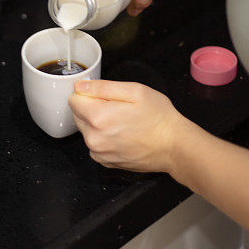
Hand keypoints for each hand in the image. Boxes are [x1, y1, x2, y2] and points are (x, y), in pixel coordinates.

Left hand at [69, 79, 187, 172]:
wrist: (174, 146)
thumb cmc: (158, 118)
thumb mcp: (134, 91)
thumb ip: (102, 87)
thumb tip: (80, 87)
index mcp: (98, 117)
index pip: (74, 99)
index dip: (89, 94)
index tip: (105, 95)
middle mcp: (94, 138)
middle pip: (78, 115)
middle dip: (92, 108)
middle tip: (118, 108)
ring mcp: (99, 152)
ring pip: (86, 130)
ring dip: (98, 124)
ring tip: (123, 122)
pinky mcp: (105, 162)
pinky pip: (95, 144)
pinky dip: (104, 138)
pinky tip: (122, 135)